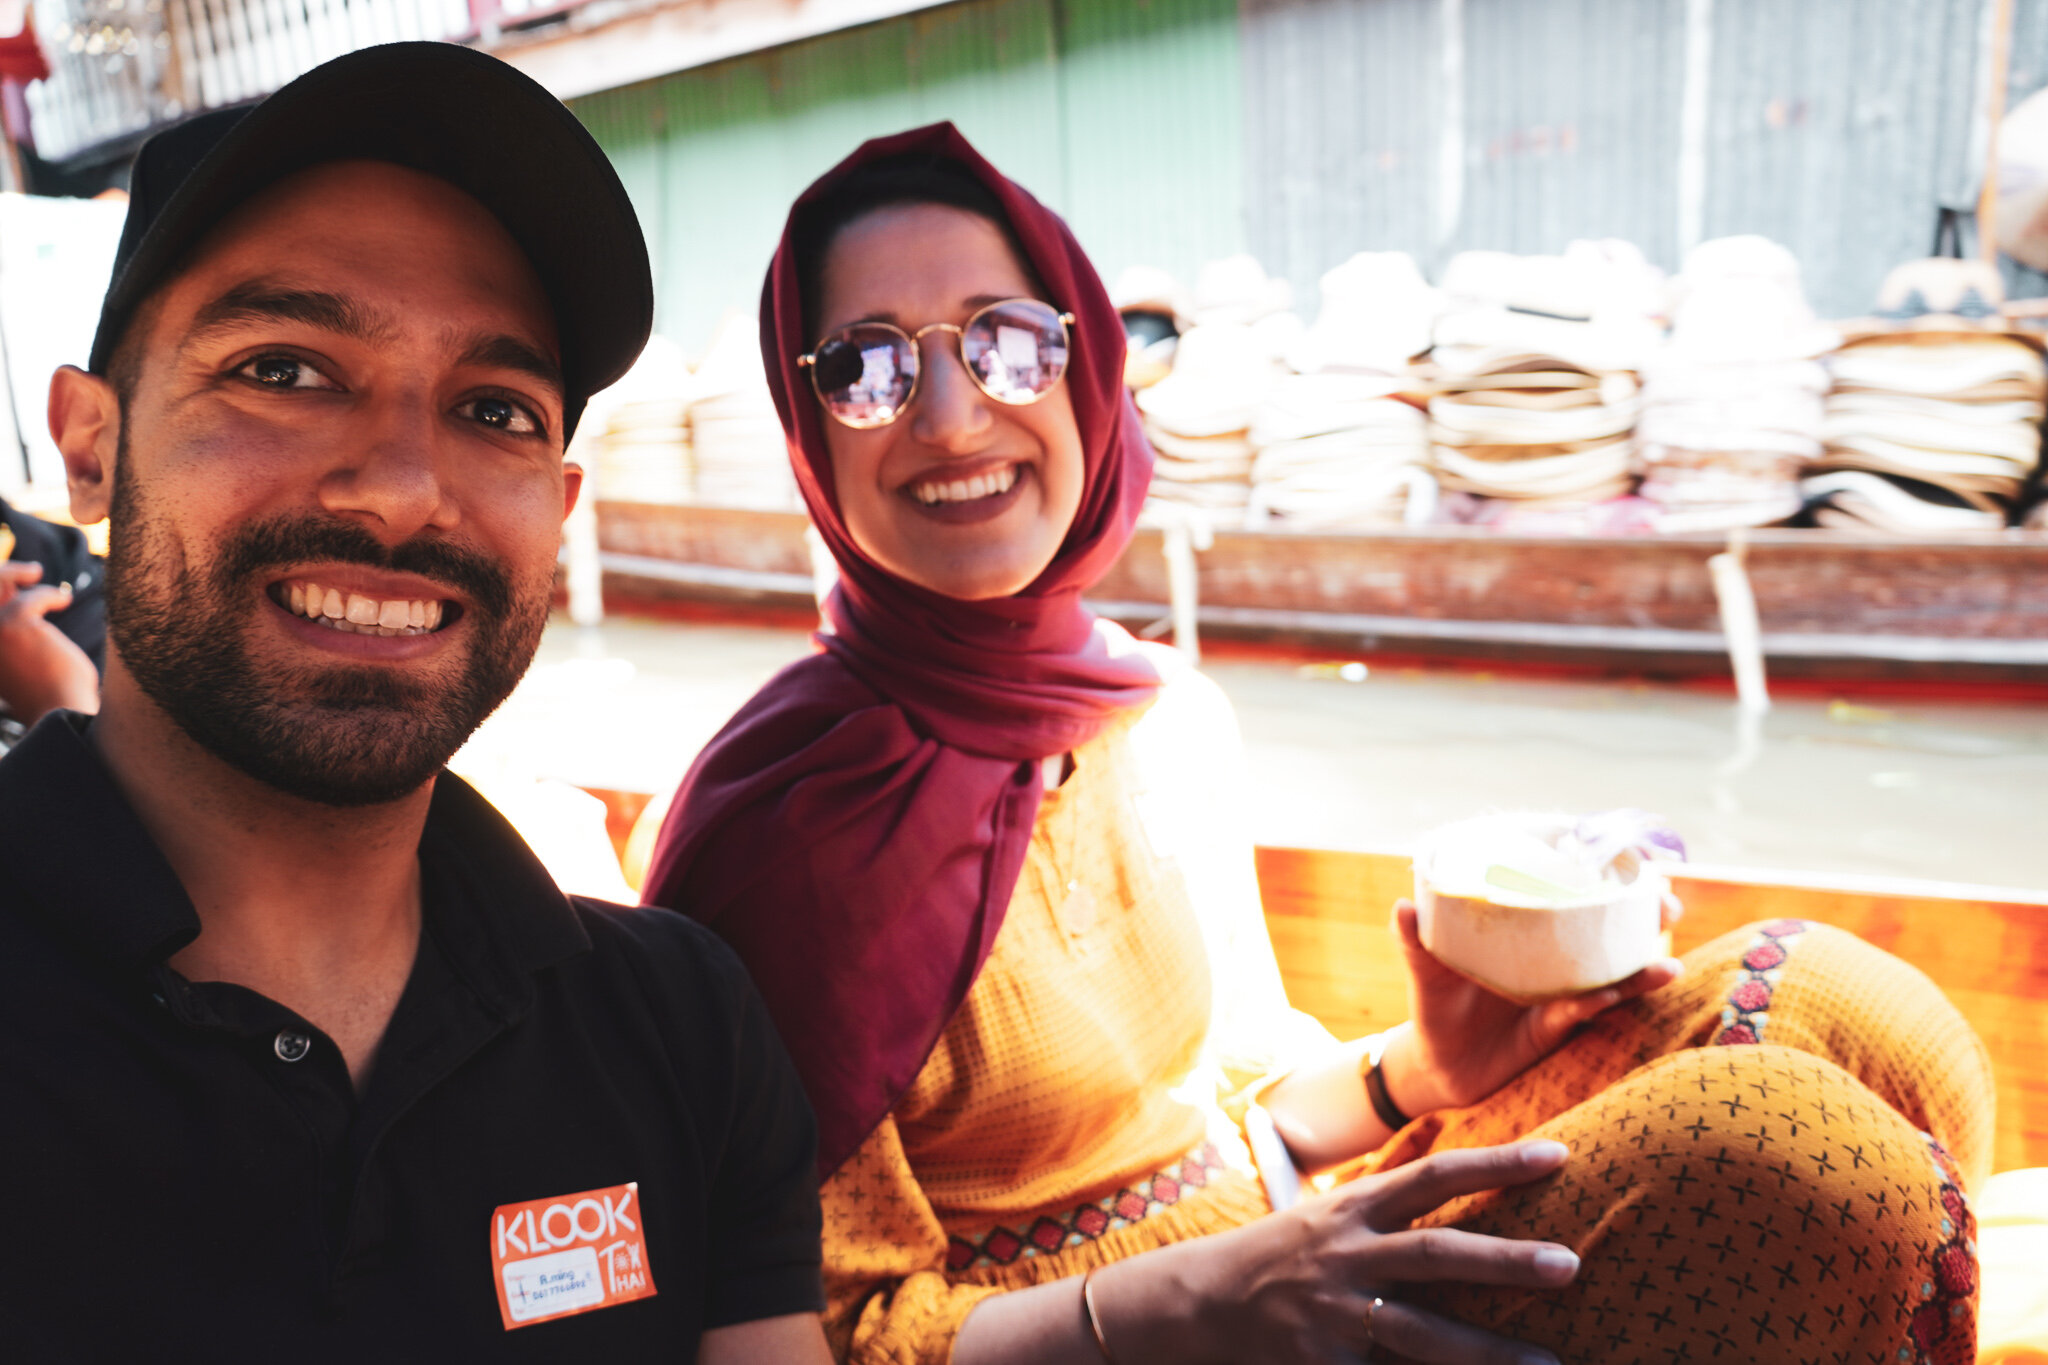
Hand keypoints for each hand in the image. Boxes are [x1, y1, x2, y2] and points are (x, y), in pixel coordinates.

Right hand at [0, 561, 99, 724]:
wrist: (59, 713)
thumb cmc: (48, 692)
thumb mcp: (21, 659)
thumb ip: (13, 633)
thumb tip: (18, 598)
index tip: (12, 585)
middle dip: (1, 573)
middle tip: (29, 571)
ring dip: (15, 571)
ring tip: (36, 573)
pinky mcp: (15, 625)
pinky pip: (33, 596)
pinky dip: (50, 595)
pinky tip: (63, 601)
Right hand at [1173, 1140, 1576, 1364]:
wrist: (1199, 1303)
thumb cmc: (1280, 1253)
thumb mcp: (1331, 1208)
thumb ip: (1390, 1186)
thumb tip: (1443, 1138)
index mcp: (1354, 1208)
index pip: (1434, 1175)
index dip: (1496, 1162)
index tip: (1558, 1156)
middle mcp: (1346, 1254)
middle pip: (1436, 1254)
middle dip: (1505, 1261)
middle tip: (1570, 1265)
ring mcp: (1334, 1312)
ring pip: (1421, 1331)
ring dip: (1489, 1350)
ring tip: (1548, 1363)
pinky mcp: (1323, 1361)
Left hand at [1384, 899, 1680, 1115]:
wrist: (1435, 1064)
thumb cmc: (1434, 1005)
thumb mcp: (1425, 971)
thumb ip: (1415, 941)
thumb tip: (1403, 906)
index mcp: (1524, 929)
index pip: (1570, 891)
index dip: (1604, 872)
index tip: (1635, 856)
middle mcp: (1551, 955)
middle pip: (1608, 926)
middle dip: (1642, 913)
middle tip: (1664, 902)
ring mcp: (1560, 990)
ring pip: (1611, 972)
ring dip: (1640, 968)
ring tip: (1667, 964)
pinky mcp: (1556, 1026)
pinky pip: (1585, 1011)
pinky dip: (1602, 1003)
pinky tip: (1616, 995)